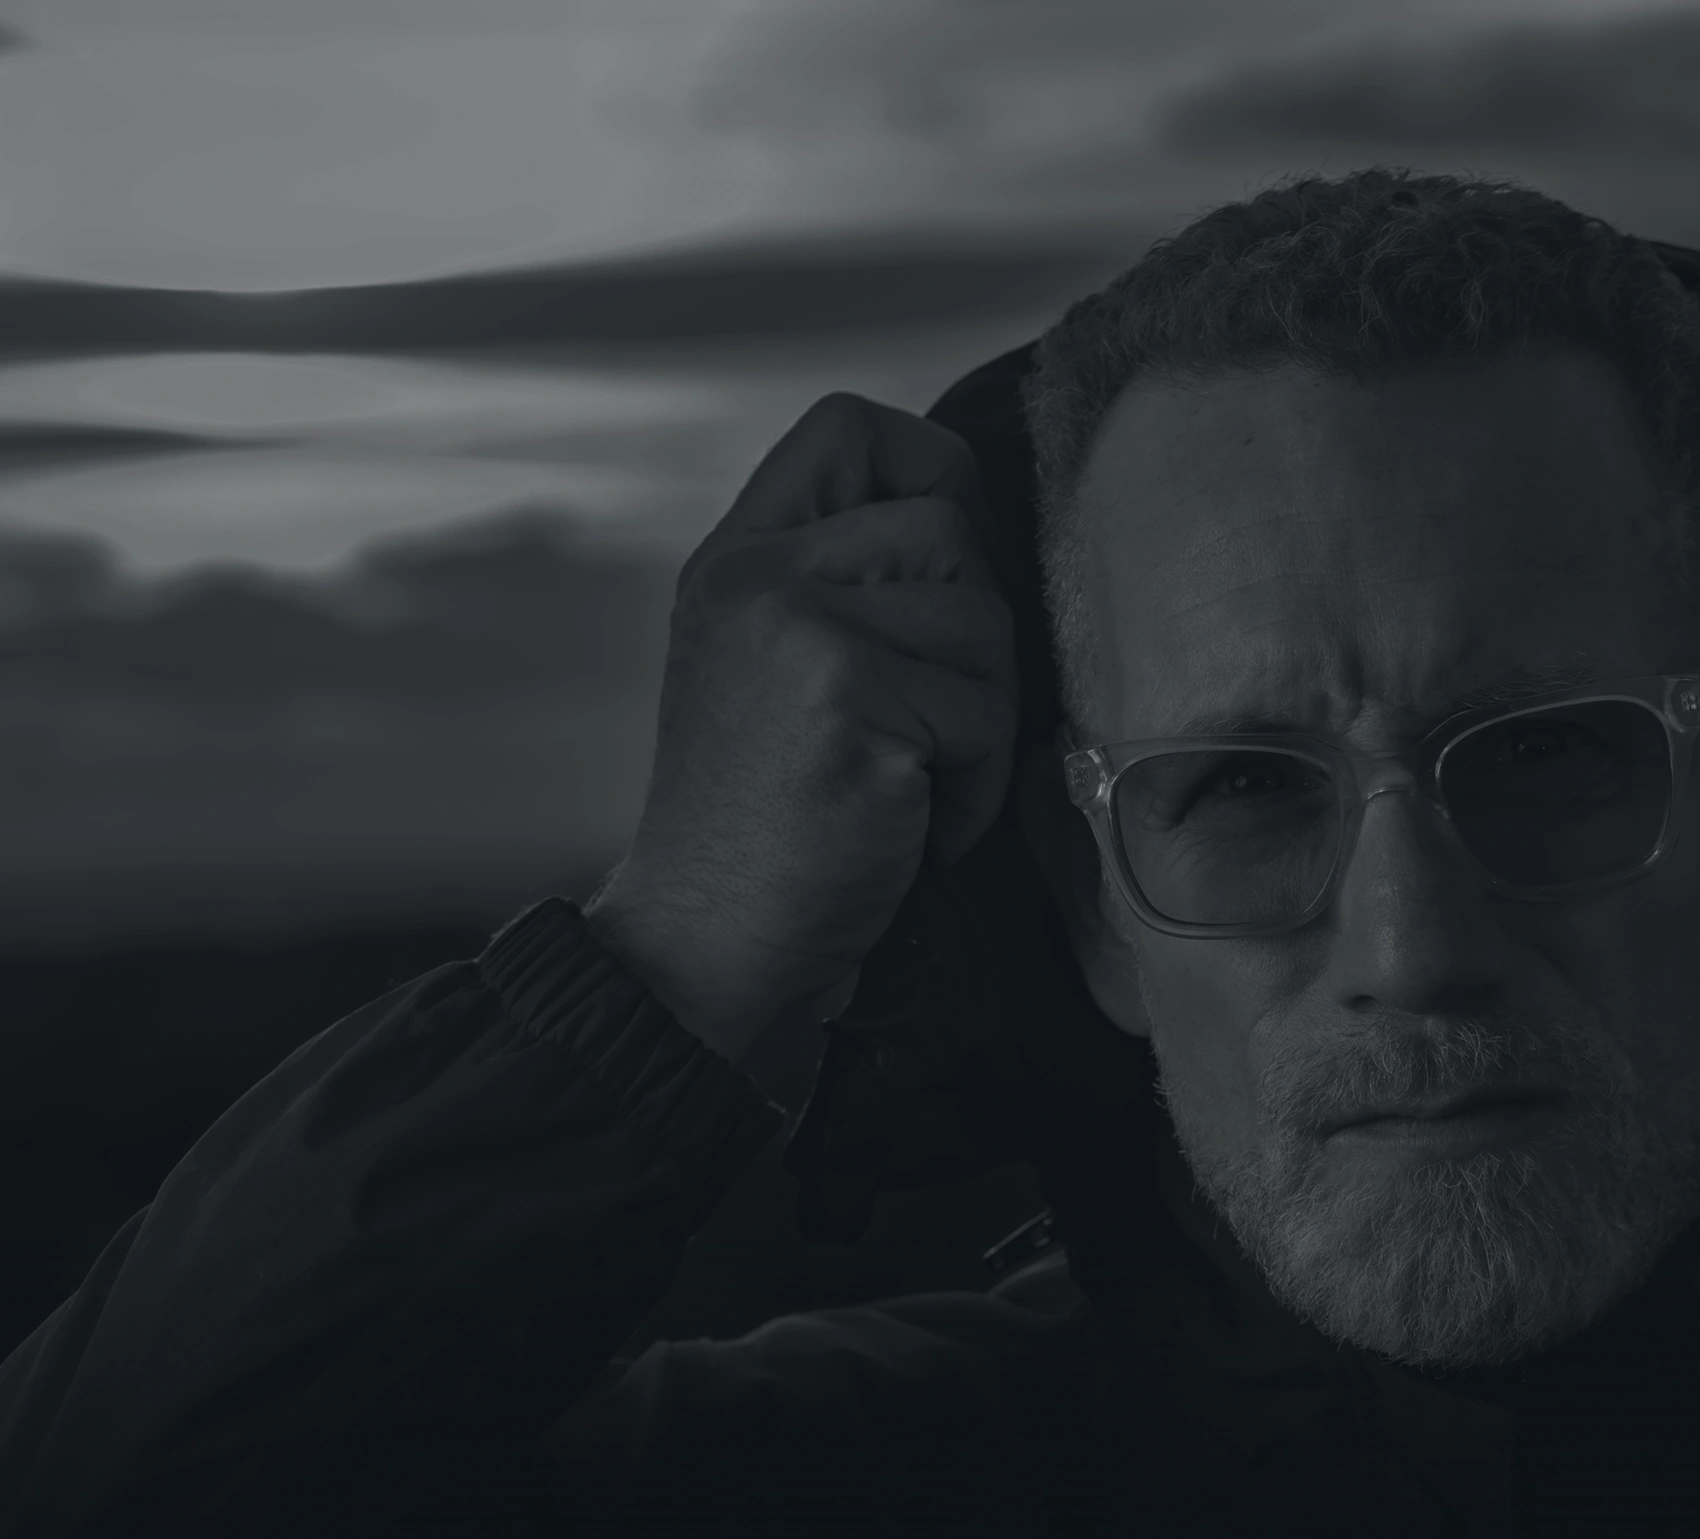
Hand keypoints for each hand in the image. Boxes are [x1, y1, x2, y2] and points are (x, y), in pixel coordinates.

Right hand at [586, 393, 1016, 1060]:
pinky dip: (978, 782)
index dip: (933, 475)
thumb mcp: (776, 666)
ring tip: (912, 781)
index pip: (853, 428)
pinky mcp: (847, 696)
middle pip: (949, 525)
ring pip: (983, 616)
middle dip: (974, 636)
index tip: (946, 574)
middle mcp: (756, 575)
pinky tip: (914, 823)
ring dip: (980, 717)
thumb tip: (979, 518)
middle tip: (923, 729)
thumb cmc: (775, 822)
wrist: (707, 945)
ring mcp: (795, 629)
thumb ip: (846, 581)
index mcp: (738, 556)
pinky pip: (988, 709)